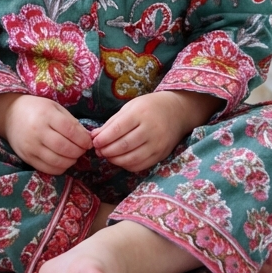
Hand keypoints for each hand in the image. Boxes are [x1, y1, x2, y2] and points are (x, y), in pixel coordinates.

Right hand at [0, 93, 92, 174]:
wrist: (10, 115)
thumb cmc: (37, 109)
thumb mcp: (54, 107)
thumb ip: (71, 122)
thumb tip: (87, 138)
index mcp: (46, 114)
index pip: (70, 130)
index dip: (83, 139)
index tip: (88, 142)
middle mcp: (37, 131)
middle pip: (65, 148)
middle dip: (79, 151)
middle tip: (82, 149)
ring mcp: (31, 146)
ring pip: (57, 161)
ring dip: (71, 161)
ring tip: (74, 155)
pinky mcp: (27, 158)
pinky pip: (48, 169)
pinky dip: (60, 168)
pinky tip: (63, 161)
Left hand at [90, 91, 219, 171]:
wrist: (177, 112)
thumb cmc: (149, 107)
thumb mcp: (130, 107)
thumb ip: (113, 122)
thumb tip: (95, 136)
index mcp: (141, 113)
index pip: (118, 129)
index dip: (104, 138)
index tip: (94, 142)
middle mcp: (151, 129)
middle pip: (124, 145)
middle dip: (107, 150)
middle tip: (98, 151)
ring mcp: (158, 144)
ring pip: (132, 158)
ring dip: (115, 160)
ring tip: (107, 156)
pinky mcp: (161, 155)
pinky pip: (141, 165)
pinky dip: (127, 165)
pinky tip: (120, 160)